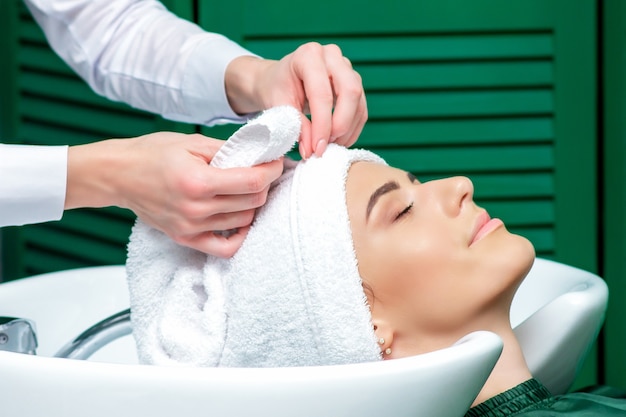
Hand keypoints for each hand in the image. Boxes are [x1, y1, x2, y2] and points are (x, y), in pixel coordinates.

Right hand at [65, 132, 283, 256]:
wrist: (117, 174)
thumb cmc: (152, 153)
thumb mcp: (192, 142)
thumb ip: (228, 150)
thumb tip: (260, 154)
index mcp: (198, 181)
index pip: (253, 182)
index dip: (272, 170)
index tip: (277, 162)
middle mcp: (196, 209)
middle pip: (253, 203)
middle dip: (265, 185)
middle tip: (263, 172)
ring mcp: (191, 228)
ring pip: (244, 222)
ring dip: (253, 205)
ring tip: (247, 189)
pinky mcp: (186, 239)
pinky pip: (225, 248)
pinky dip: (240, 235)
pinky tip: (240, 218)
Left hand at [225, 42, 367, 158]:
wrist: (280, 80)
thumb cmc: (277, 89)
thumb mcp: (280, 106)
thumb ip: (297, 126)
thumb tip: (311, 150)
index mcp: (308, 55)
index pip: (322, 94)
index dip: (322, 125)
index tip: (317, 148)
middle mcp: (332, 56)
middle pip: (350, 91)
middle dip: (340, 125)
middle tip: (326, 145)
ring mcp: (346, 67)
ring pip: (358, 102)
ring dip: (347, 130)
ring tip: (329, 146)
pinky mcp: (354, 82)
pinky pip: (361, 108)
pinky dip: (352, 129)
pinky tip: (338, 141)